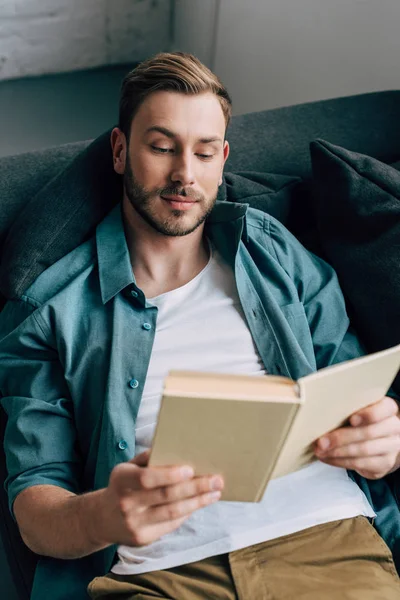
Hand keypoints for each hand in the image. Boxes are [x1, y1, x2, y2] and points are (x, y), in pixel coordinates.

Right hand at [95, 450, 223, 546]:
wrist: (101, 519)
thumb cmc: (122, 486)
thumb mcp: (127, 467)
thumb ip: (148, 458)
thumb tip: (175, 448)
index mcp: (121, 480)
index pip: (146, 478)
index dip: (169, 475)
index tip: (191, 469)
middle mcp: (126, 503)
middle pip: (166, 496)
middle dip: (195, 487)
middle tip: (216, 480)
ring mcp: (134, 524)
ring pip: (172, 512)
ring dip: (198, 502)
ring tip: (215, 493)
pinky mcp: (142, 538)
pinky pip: (170, 524)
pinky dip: (187, 512)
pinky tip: (200, 503)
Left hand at [314, 396, 399, 478]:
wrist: (382, 439)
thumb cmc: (365, 419)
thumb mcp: (361, 409)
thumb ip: (348, 408)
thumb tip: (321, 414)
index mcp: (389, 409)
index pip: (383, 409)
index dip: (368, 415)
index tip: (351, 419)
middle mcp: (394, 428)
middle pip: (368, 433)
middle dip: (341, 438)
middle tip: (321, 442)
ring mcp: (392, 447)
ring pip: (364, 450)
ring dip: (338, 452)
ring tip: (320, 451)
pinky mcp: (385, 464)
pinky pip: (361, 464)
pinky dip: (340, 461)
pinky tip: (327, 458)